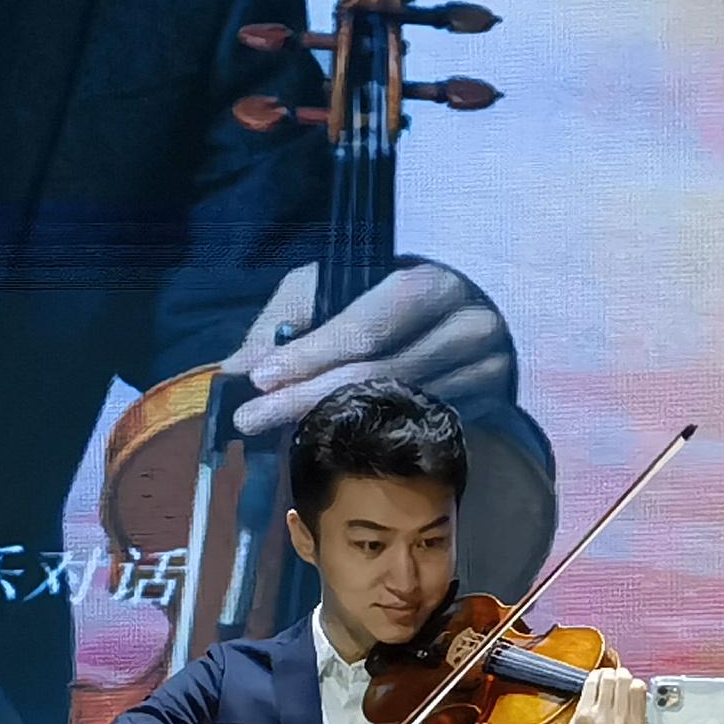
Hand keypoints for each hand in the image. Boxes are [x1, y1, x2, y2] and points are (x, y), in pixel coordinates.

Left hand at [228, 261, 517, 439]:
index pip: (368, 326)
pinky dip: (371, 435)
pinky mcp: (488, 405)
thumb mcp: (339, 281)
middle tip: (253, 418)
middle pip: (381, 374)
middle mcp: (469, 328)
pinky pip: (421, 429)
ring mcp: (486, 372)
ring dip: (333, 422)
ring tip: (277, 430)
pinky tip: (332, 441)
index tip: (261, 378)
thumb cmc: (390, 287)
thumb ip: (289, 318)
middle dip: (308, 397)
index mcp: (433, 283)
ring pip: (400, 408)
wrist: (473, 304)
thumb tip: (235, 367)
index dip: (313, 354)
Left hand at [557, 661, 648, 723]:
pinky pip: (590, 685)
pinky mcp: (584, 714)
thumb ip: (638, 718)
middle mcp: (621, 720)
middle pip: (624, 679)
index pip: (639, 688)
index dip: (631, 681)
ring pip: (607, 678)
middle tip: (613, 678)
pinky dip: (591, 679)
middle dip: (618, 674)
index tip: (626, 683)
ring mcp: (601, 716)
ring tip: (602, 679)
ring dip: (604, 674)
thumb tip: (636, 695)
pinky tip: (591, 684)